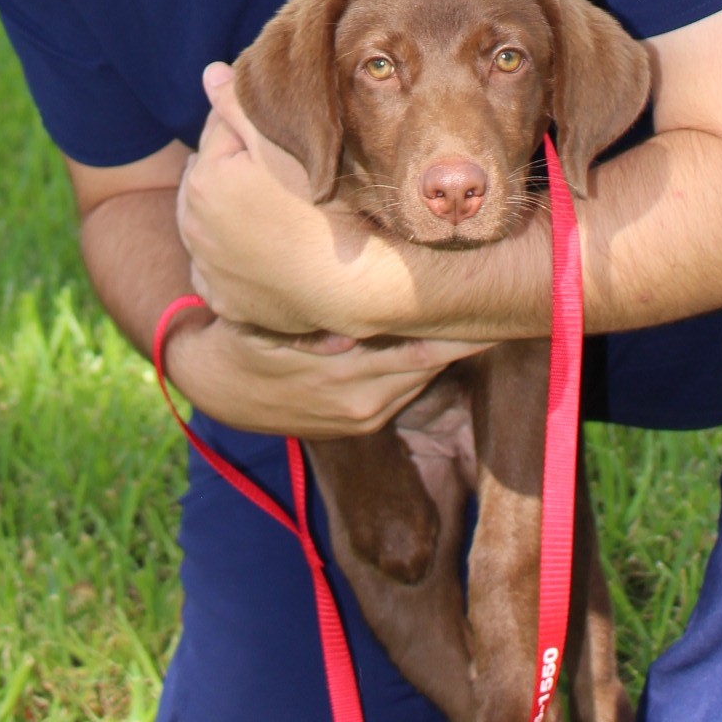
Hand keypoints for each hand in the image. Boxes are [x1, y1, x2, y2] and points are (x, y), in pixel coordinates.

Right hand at [160, 308, 484, 441]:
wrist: (217, 386)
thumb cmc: (246, 337)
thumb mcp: (273, 326)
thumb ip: (315, 327)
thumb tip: (353, 324)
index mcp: (350, 375)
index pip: (423, 348)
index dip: (461, 329)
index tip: (492, 302)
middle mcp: (366, 401)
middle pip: (434, 360)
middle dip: (468, 333)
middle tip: (504, 298)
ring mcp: (366, 415)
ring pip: (423, 372)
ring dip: (451, 346)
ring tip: (484, 312)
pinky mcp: (360, 422)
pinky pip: (405, 386)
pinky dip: (426, 361)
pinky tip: (443, 337)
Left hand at [177, 61, 380, 334]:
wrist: (353, 285)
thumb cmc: (324, 207)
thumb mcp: (282, 145)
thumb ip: (239, 105)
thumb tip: (210, 73)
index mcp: (203, 182)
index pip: (218, 133)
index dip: (249, 126)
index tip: (278, 132)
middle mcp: (193, 227)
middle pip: (210, 178)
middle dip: (232, 169)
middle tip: (276, 168)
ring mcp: (207, 270)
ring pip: (209, 223)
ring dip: (228, 212)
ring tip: (269, 204)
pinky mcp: (224, 302)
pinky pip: (219, 270)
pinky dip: (233, 257)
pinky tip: (262, 246)